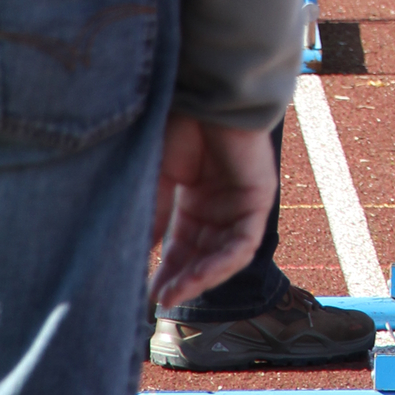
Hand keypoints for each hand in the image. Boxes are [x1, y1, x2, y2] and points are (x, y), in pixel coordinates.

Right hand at [150, 115, 279, 310]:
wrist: (207, 93)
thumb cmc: (180, 126)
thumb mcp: (159, 178)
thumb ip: (153, 217)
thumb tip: (137, 257)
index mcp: (194, 200)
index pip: (182, 246)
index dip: (166, 271)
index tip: (146, 294)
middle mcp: (218, 206)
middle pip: (202, 255)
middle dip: (181, 281)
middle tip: (159, 301)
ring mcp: (239, 203)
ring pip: (224, 255)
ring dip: (200, 278)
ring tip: (175, 294)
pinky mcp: (258, 199)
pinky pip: (244, 242)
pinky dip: (223, 263)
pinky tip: (200, 276)